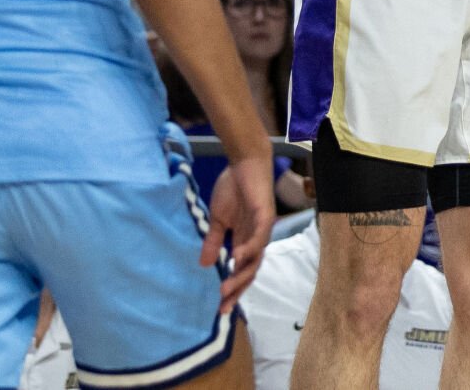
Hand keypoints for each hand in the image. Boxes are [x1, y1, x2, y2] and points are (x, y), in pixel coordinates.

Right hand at [204, 152, 275, 309]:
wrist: (245, 161)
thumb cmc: (233, 187)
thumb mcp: (218, 218)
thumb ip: (213, 240)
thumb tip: (203, 265)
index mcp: (244, 241)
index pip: (240, 271)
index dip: (232, 289)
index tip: (219, 307)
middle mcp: (256, 239)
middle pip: (250, 272)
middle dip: (237, 290)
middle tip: (223, 306)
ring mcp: (262, 229)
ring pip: (255, 259)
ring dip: (241, 275)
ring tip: (225, 287)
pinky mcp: (266, 216)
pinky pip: (259, 237)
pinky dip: (249, 249)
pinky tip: (236, 258)